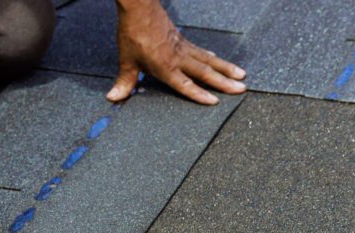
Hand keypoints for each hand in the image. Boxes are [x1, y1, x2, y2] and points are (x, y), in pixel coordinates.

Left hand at [108, 0, 245, 104]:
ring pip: (208, 60)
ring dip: (225, 68)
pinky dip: (211, 57)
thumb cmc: (133, 33)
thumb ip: (124, 81)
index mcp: (165, 66)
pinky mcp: (181, 39)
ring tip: (241, 75)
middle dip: (224, 82)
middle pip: (205, 72)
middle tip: (241, 89)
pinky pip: (200, 51)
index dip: (199, 94)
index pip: (185, 84)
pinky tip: (216, 59)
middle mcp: (178, 57)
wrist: (140, 8)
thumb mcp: (126, 60)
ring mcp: (182, 47)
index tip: (215, 102)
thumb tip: (113, 98)